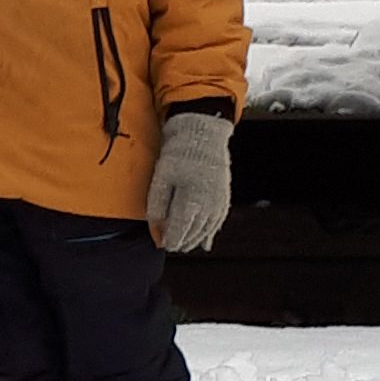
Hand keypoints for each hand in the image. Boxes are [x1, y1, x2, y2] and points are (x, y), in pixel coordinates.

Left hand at [144, 109, 232, 254]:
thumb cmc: (180, 153)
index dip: (170, 241)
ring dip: (195, 239)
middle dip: (182, 242)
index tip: (163, 244)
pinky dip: (209, 233)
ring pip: (206, 231)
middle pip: (193, 233)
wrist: (203, 134)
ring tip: (184, 244)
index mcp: (192, 202)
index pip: (180, 231)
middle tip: (171, 246)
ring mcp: (219, 203)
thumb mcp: (161, 177)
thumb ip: (157, 204)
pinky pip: (217, 223)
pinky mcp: (224, 198)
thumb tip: (155, 225)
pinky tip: (205, 242)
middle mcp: (208, 206)